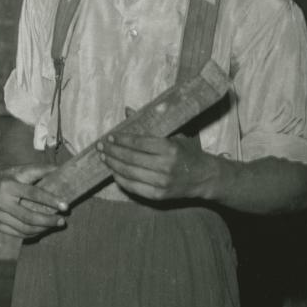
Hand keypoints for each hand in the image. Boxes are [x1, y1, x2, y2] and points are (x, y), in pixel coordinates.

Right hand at [0, 162, 67, 238]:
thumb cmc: (13, 175)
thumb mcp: (24, 169)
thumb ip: (42, 169)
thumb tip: (62, 170)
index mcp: (8, 184)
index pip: (33, 194)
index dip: (51, 200)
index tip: (66, 206)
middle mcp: (0, 200)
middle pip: (28, 216)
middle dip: (48, 220)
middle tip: (62, 221)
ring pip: (24, 228)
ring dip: (43, 228)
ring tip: (54, 224)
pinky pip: (18, 233)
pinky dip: (32, 233)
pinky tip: (42, 228)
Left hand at [96, 133, 219, 201]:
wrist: (206, 177)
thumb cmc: (187, 152)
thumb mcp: (174, 135)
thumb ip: (150, 124)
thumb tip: (128, 111)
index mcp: (170, 148)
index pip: (138, 143)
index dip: (121, 139)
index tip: (109, 136)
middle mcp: (165, 166)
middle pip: (130, 158)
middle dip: (112, 151)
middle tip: (101, 146)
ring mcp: (162, 183)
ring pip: (129, 173)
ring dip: (113, 165)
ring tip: (103, 157)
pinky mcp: (159, 196)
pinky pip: (133, 187)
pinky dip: (120, 179)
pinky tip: (113, 171)